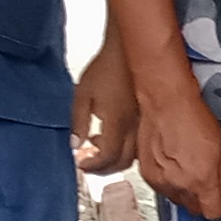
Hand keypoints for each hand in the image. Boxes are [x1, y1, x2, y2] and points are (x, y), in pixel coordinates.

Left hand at [69, 33, 138, 177]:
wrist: (126, 52)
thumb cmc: (105, 69)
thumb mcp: (82, 94)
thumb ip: (78, 122)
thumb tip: (75, 145)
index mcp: (117, 121)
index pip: (108, 156)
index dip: (93, 165)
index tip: (80, 163)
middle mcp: (133, 126)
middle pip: (123, 162)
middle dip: (104, 168)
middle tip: (88, 163)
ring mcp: (142, 123)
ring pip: (133, 156)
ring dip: (115, 159)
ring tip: (97, 148)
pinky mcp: (145, 119)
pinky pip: (138, 144)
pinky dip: (124, 149)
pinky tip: (111, 136)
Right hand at [133, 75, 220, 220]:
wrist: (165, 102)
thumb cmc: (196, 120)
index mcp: (201, 181)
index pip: (213, 213)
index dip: (220, 206)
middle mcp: (179, 186)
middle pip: (195, 210)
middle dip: (204, 200)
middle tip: (206, 179)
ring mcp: (160, 182)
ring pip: (179, 202)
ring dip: (186, 192)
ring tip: (188, 168)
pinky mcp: (147, 176)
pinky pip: (164, 191)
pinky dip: (170, 184)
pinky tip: (174, 165)